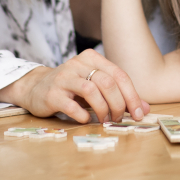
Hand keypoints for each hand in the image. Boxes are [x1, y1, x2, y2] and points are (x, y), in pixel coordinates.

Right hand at [0, 49, 149, 122]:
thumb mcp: (95, 86)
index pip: (119, 74)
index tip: (138, 114)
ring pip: (91, 91)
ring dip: (103, 110)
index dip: (132, 95)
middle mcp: (78, 64)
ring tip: (105, 120)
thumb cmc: (71, 88)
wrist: (36, 88)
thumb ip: (119, 94)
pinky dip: (83, 115)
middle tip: (119, 119)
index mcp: (92, 58)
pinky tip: (86, 119)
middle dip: (118, 104)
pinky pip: (72, 106)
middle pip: (107, 82)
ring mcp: (63, 78)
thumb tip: (144, 108)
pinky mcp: (52, 94)